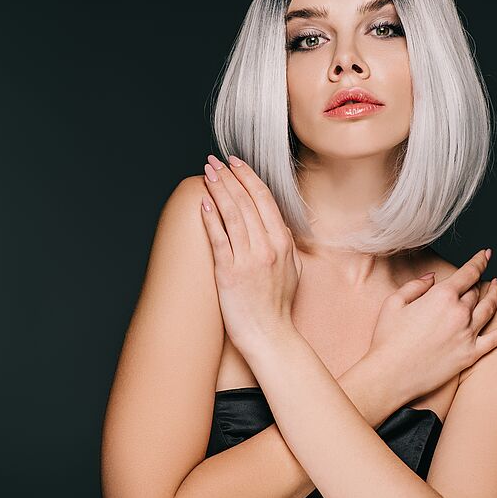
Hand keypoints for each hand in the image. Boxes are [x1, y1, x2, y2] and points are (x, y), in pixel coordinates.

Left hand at [199, 154, 302, 353]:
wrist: (270, 336)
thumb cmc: (279, 307)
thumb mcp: (293, 271)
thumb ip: (286, 245)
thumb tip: (278, 225)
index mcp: (283, 243)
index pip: (265, 199)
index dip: (248, 177)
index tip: (236, 163)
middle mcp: (267, 247)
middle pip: (246, 201)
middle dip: (229, 176)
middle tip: (215, 161)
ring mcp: (248, 259)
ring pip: (232, 214)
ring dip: (218, 189)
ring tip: (207, 173)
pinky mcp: (229, 273)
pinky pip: (218, 238)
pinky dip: (210, 217)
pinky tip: (203, 202)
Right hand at [367, 249, 496, 404]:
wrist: (390, 374)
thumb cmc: (387, 338)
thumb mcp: (394, 302)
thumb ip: (415, 286)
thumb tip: (432, 278)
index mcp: (442, 296)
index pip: (468, 273)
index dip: (479, 260)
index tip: (486, 254)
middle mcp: (459, 313)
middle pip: (477, 291)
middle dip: (481, 281)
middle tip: (486, 275)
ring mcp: (468, 334)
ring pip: (489, 309)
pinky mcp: (471, 355)